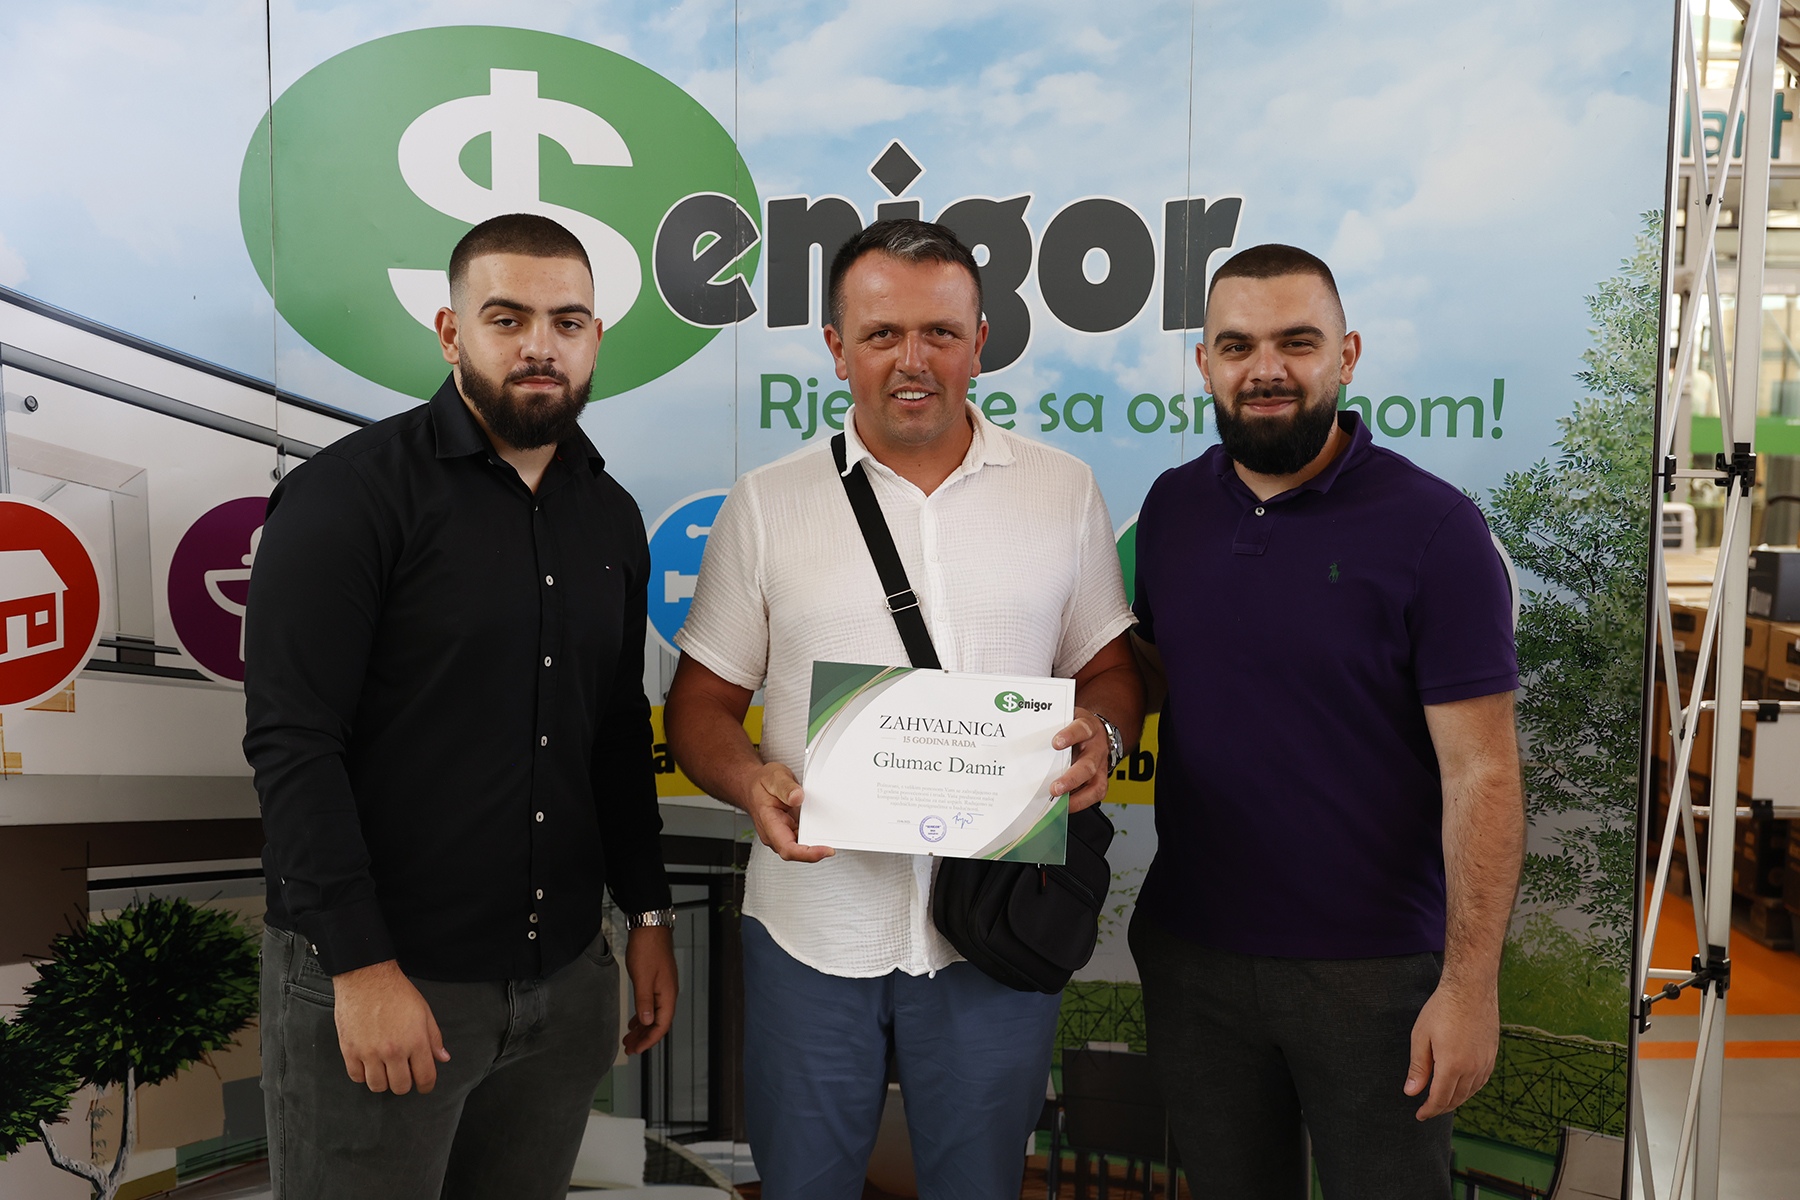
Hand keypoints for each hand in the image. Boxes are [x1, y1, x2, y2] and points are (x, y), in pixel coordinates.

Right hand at [332, 959, 449, 1093]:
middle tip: (404, 1074)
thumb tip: (443, 1058)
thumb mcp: (424, 1012)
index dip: (427, 1086)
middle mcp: (393, 1051)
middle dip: (405, 1084)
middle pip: (400, 1087)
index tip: (424, 1086)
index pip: (425, 1077)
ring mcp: (369, 1052)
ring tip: (385, 1070)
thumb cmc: (398, 993)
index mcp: (415, 1041)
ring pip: (377, 1086)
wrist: (366, 978)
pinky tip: (369, 1064)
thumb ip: (434, 1038)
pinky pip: (356, 1077)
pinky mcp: (349, 1050)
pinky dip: (363, 1075)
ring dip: (384, 1082)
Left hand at [623, 925, 678, 1054]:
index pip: (661, 1025)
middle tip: (628, 1048)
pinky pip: (651, 1005)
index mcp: (667, 994)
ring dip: (642, 1028)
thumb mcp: (642, 977)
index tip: (636, 1049)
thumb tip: (647, 1022)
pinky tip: (634, 1020)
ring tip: (628, 1038)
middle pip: (658, 1022)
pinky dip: (642, 1015)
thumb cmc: (647, 949)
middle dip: (644, 1037)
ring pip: (654, 1014)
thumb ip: (644, 1001)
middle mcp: (668, 993)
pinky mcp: (657, 981)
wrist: (649, 926)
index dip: (649, 1040)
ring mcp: (663, 987)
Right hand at [741, 762, 833, 861]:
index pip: (788, 848)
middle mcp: (774, 833)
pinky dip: (812, 837)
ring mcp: (781, 834)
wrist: (752, 784)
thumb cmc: (761, 783)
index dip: (808, 854)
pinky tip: (820, 830)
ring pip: (800, 848)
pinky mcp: (787, 831)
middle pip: (797, 852)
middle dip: (816, 850)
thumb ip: (786, 788)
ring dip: (815, 844)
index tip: (826, 850)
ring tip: (829, 833)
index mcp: (769, 823)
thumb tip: (797, 797)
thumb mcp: (775, 777)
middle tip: (833, 840)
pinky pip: (801, 840)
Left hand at [1049, 707, 1113, 812]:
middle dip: (1071, 779)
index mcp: (1088, 728)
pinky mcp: (1100, 779)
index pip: (1081, 729)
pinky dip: (1079, 803)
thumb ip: (1051, 725)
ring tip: (1059, 801)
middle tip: (1055, 787)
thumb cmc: (1077, 726)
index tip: (1056, 743)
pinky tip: (1065, 805)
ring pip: (1095, 784)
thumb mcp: (1066, 718)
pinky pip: (1094, 794)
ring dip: (1076, 796)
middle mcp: (1096, 748)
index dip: (1070, 736)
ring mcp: (1100, 766)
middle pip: (1088, 765)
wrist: (1097, 730)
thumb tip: (1026, 733)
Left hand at [1404, 981, 1498, 1118]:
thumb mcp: (1420, 1036)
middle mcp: (1472, 1068)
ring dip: (1456, 1100)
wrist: (1471, 989)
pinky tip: (1462, 1087)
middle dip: (1441, 1107)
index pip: (1440, 1099)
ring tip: (1442, 1101)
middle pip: (1456, 1099)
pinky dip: (1470, 1089)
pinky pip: (1481, 1081)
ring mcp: (1485, 1062)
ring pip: (1470, 1092)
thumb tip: (1411, 1092)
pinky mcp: (1492, 1055)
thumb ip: (1418, 1068)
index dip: (1429, 1110)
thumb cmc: (1442, 1009)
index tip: (1419, 1115)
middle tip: (1428, 1109)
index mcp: (1452, 1066)